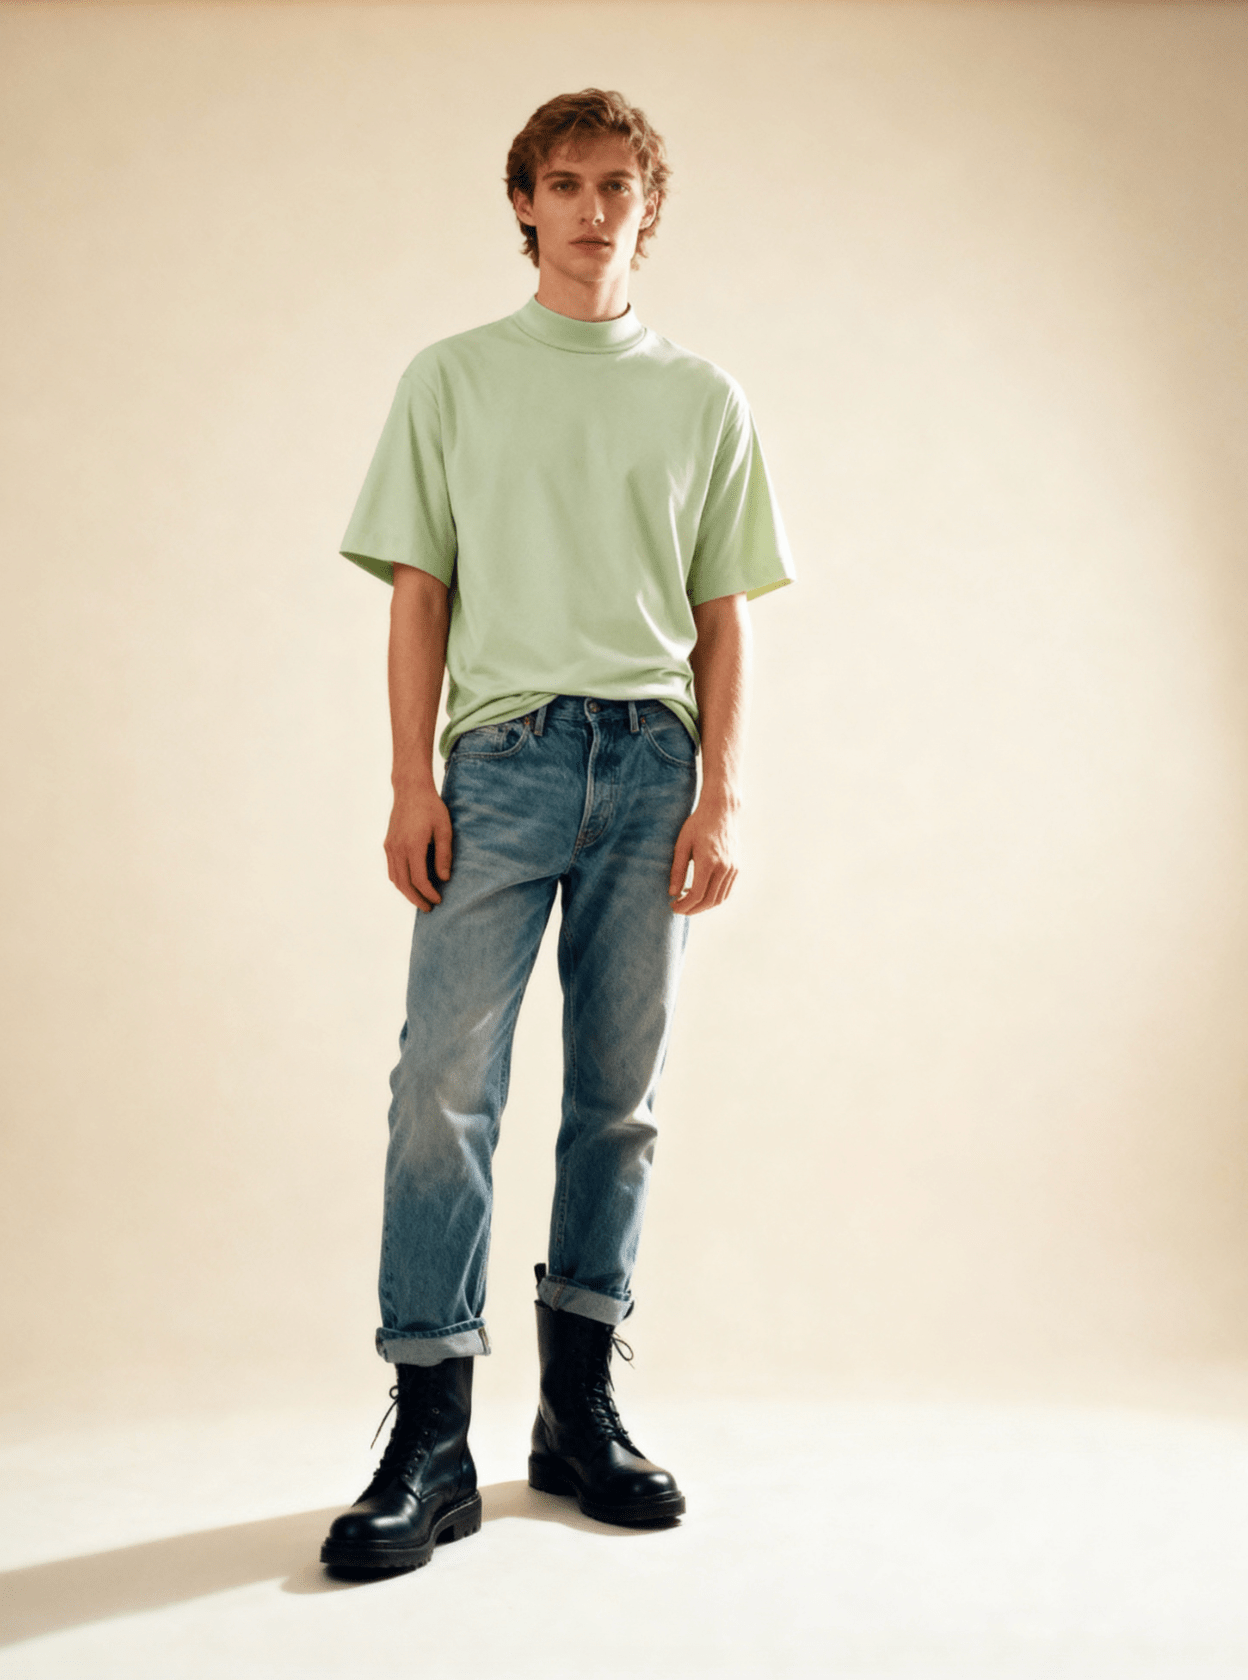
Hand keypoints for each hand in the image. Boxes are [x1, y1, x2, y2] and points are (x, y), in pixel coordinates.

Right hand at [385, 785, 452, 910]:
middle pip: (404, 884)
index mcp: (413, 845)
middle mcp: (398, 848)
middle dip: (416, 899)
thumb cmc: (431, 808)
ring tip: (420, 899)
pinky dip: (400, 881)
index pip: (419, 879)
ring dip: (407, 892)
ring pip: (395, 878)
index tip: (438, 899)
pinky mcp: (388, 844)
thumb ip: (444, 854)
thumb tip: (444, 878)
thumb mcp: (444, 829)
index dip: (428, 893)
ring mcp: (390, 847)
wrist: (411, 790)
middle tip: (428, 908)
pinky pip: (392, 869)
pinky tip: (410, 884)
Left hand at [668, 796, 738, 914]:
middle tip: (679, 909)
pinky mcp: (737, 867)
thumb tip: (672, 893)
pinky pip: (727, 890)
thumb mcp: (682, 844)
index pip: (697, 894)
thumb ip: (678, 870)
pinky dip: (714, 898)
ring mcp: (733, 868)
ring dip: (704, 906)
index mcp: (708, 861)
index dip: (684, 905)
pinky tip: (701, 894)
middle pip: (709, 900)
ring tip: (689, 903)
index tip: (673, 906)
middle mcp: (724, 867)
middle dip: (693, 909)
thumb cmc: (698, 825)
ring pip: (720, 898)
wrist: (721, 811)